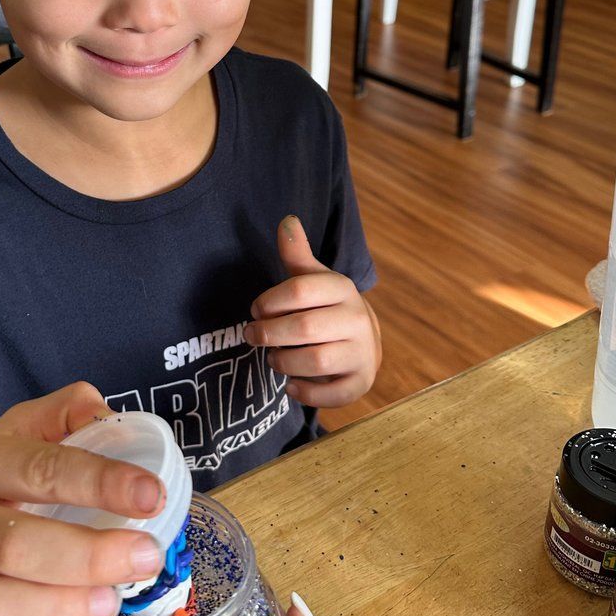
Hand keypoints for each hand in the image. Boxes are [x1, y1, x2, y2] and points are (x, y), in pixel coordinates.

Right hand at [0, 383, 164, 615]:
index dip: (100, 482)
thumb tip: (106, 415)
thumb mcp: (18, 436)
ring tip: (109, 602)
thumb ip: (65, 415)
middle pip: (12, 546)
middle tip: (146, 558)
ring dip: (61, 610)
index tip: (152, 496)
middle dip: (89, 558)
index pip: (39, 469)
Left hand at [245, 215, 380, 407]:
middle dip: (269, 333)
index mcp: (342, 288)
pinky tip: (291, 384)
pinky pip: (331, 394)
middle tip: (252, 336)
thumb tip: (287, 220)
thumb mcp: (313, 279)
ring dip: (283, 361)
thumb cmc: (326, 307)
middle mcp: (357, 319)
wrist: (363, 342)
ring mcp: (362, 353)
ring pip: (314, 362)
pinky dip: (305, 392)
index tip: (255, 309)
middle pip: (304, 328)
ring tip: (273, 357)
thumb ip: (296, 254)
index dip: (269, 301)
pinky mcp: (360, 383)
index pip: (300, 290)